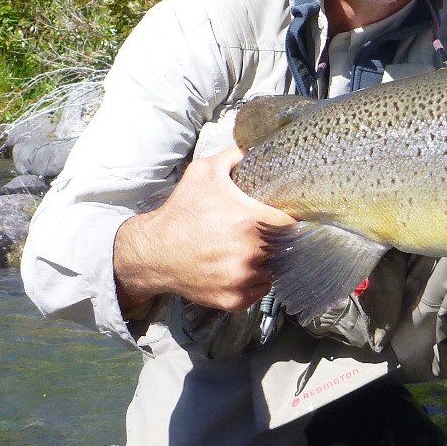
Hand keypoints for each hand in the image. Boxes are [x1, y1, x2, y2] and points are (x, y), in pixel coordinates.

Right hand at [113, 146, 294, 315]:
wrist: (153, 252)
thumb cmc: (181, 212)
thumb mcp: (204, 173)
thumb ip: (234, 156)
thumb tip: (256, 145)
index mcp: (252, 222)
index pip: (293, 223)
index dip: (293, 219)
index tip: (286, 217)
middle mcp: (252, 254)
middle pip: (286, 249)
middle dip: (279, 241)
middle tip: (266, 234)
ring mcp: (244, 280)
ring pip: (274, 272)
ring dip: (268, 263)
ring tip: (251, 251)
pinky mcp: (235, 300)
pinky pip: (259, 291)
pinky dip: (254, 282)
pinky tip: (240, 268)